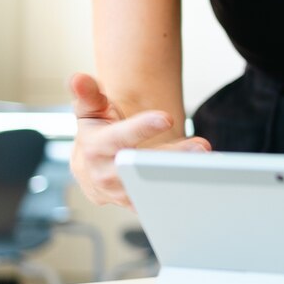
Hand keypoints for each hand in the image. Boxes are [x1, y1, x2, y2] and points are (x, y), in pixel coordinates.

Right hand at [68, 72, 210, 207]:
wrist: (93, 163)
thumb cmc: (98, 130)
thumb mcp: (90, 110)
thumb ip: (88, 94)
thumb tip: (77, 79)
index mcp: (94, 148)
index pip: (119, 137)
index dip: (142, 128)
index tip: (167, 117)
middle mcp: (104, 175)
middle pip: (140, 168)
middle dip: (172, 156)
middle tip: (201, 146)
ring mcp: (119, 194)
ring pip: (152, 187)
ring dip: (180, 175)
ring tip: (205, 161)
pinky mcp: (133, 204)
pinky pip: (158, 199)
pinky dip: (178, 190)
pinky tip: (200, 179)